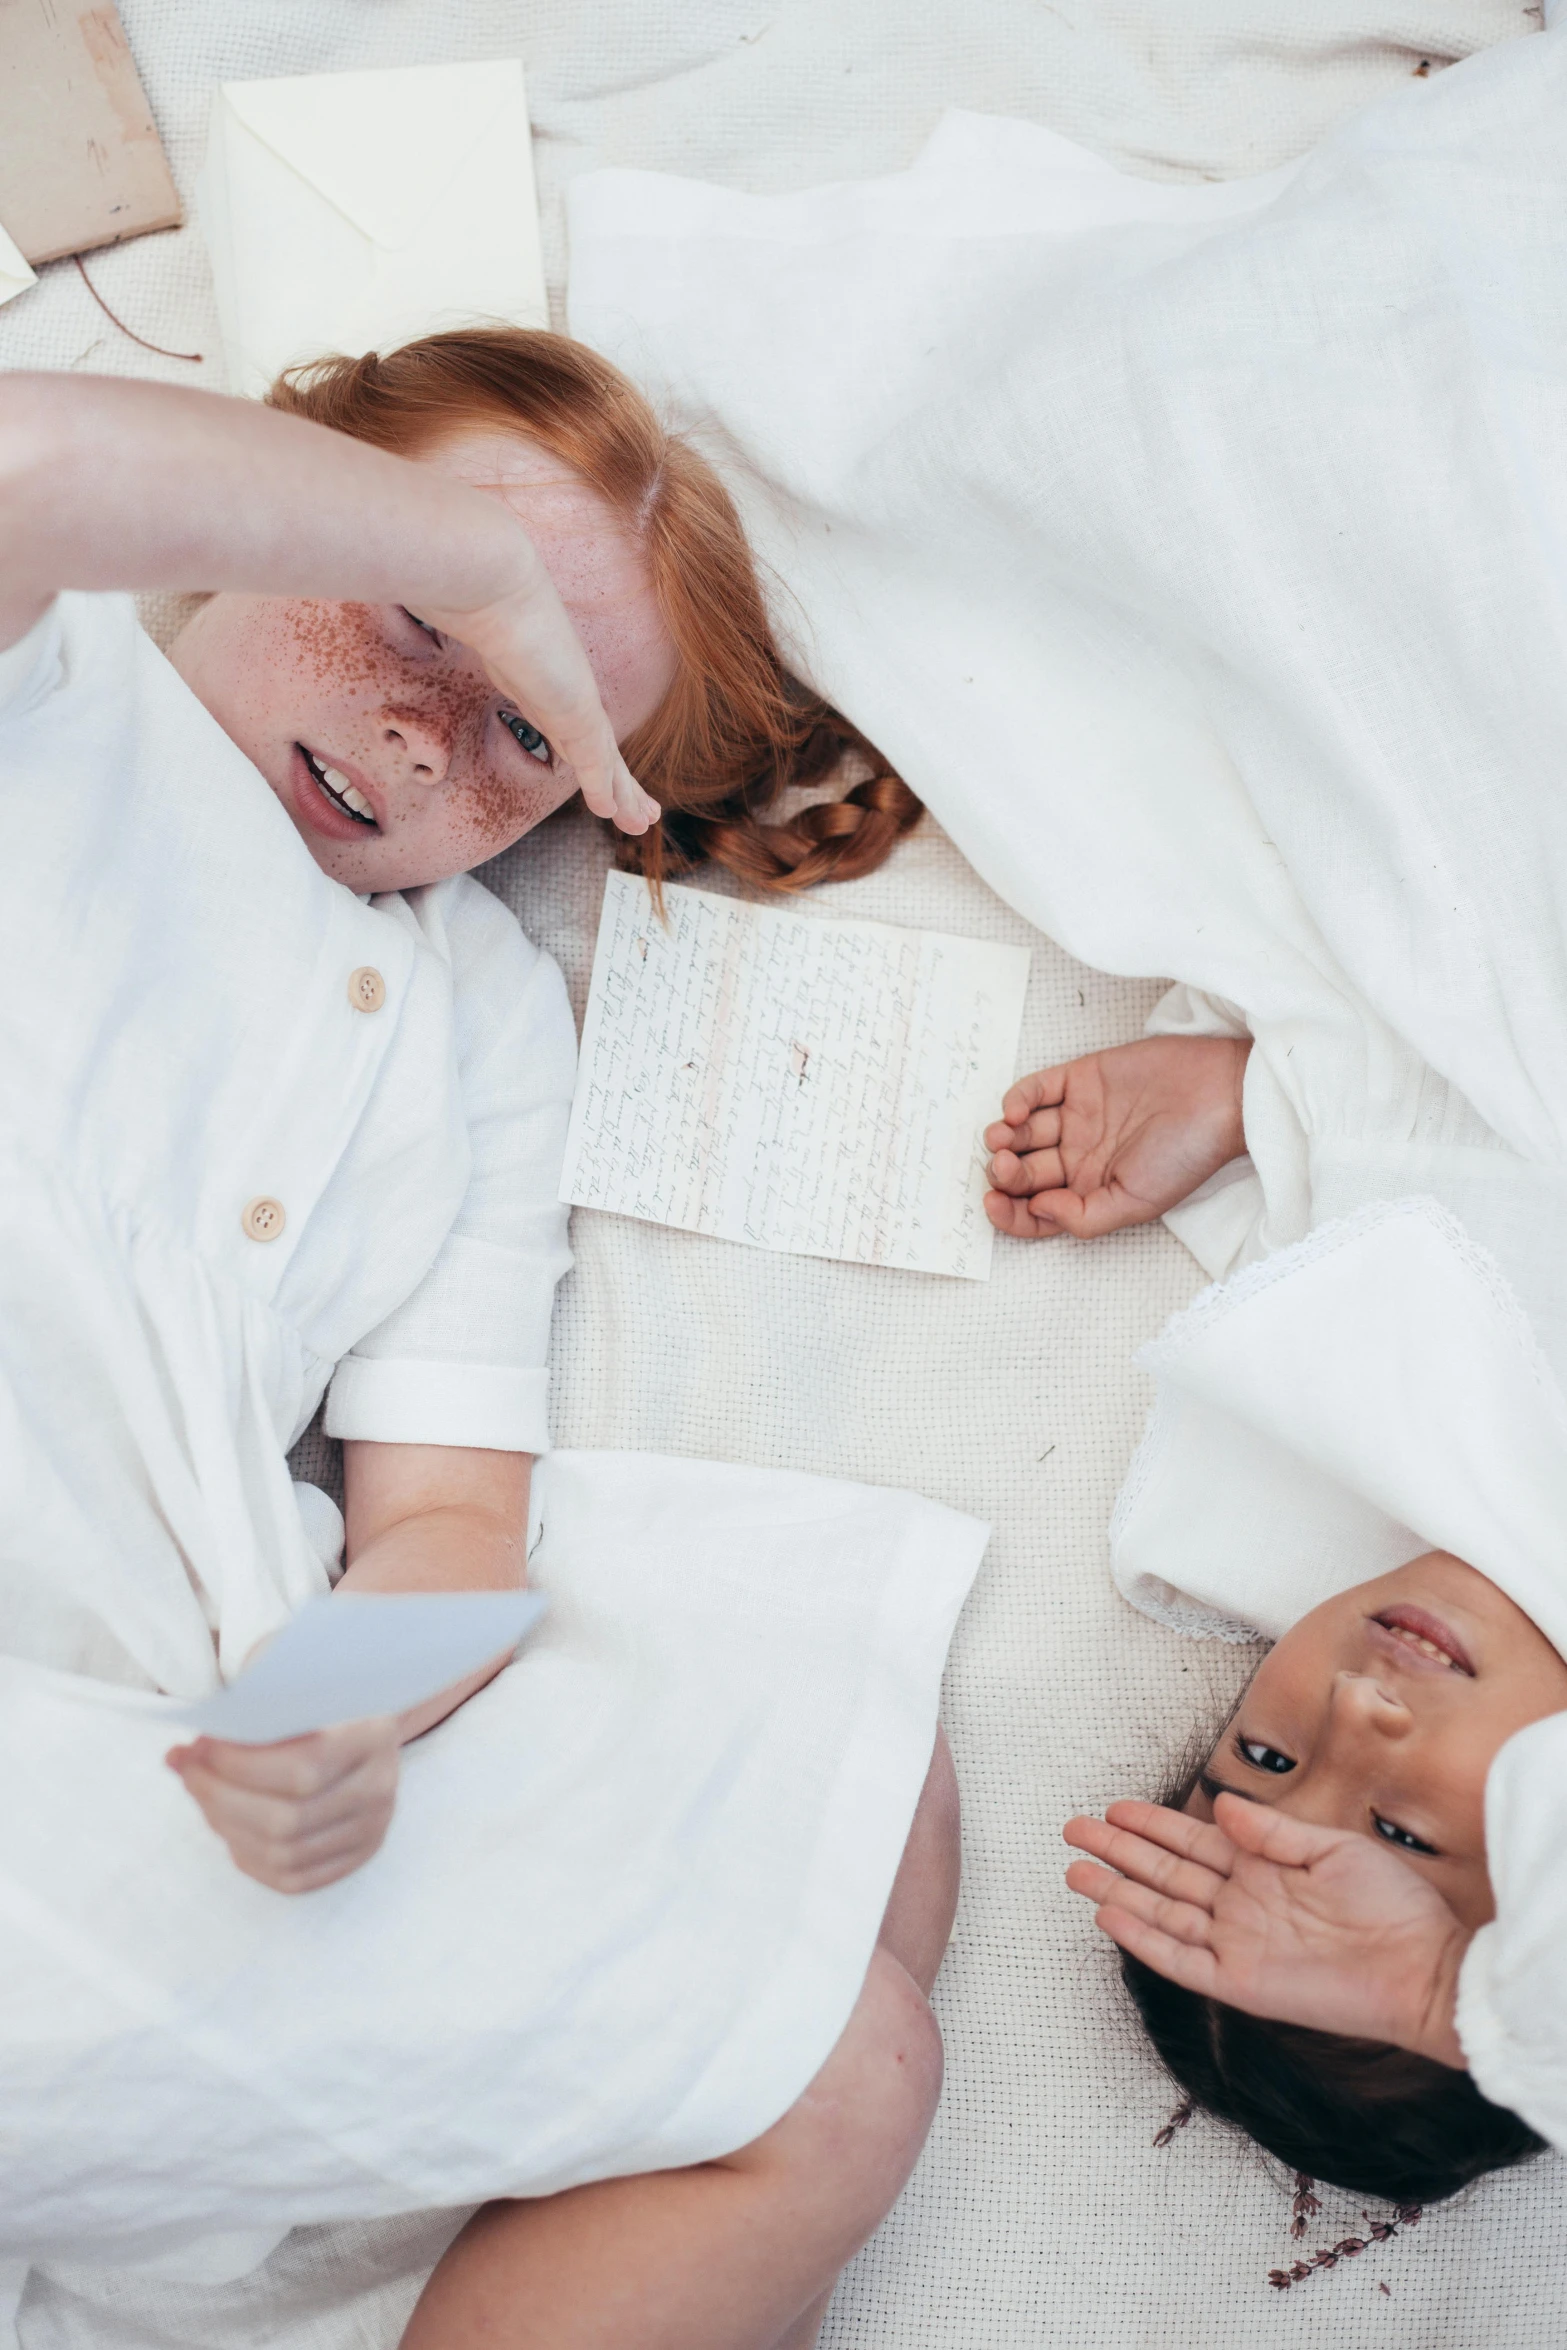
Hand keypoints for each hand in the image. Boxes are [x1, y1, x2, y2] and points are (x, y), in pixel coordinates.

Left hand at [166, 1718, 400, 1894]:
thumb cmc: (323, 1695)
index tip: (201, 1746)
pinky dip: (250, 1859)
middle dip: (221, 1798)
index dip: (239, 1766)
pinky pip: (294, 1879)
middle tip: (190, 1770)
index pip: (299, 1770)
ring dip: (227, 1827)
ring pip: (284, 1855)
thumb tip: (179, 1758)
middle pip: (286, 1821)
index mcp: (373, 1735)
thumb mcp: (297, 1686)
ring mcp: (373, 1827)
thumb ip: (245, 1714)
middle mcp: (380, 1787)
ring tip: (204, 1794)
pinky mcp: (358, 1853)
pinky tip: (229, 1826)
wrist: (369, 1716)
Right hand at [424, 557, 658, 837]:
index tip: (597, 769)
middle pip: (597, 747)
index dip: (585, 748)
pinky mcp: (577, 712)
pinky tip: (613, 812)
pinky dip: (605, 788)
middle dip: (618, 781)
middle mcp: (561, 689)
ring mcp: (573, 700)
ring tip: (644, 819)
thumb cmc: (470, 587)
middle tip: (640, 808)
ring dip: (624, 794)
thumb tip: (432, 593)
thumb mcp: (462, 614)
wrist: (489, 578)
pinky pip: (595, 762)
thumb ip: (458, 616)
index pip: (568, 721)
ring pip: (606, 760)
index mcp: (539, 675)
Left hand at [984, 1035, 1248, 1239]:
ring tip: (1002, 1140)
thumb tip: (1036, 1208)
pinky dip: (1016, 1100)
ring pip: (1021, 1132)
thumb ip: (1083, 1217)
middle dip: (1004, 1173)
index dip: (1008, 1214)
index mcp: (1090, 1192)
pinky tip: (1015, 1112)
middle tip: (1004, 1167)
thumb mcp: (1137, 1204)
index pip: (1035, 1211)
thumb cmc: (1187, 1154)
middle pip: (1022, 1171)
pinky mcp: (1079, 1080)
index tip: (993, 1205)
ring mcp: (1076, 1118)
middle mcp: (1078, 1157)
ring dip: (1001, 1138)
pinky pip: (1034, 1091)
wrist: (1220, 1094)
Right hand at [1063, 1796, 1469, 2066]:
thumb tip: (1219, 1803)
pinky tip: (1110, 1916)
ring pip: (1161, 1912)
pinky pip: (1179, 1959)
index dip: (1151, 1825)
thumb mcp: (1331, 1848)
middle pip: (1164, 1873)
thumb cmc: (1393, 1906)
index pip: (1192, 1842)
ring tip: (1074, 1872)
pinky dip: (1143, 1939)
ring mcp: (1237, 1944)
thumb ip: (1270, 1830)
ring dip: (1117, 1891)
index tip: (1112, 1809)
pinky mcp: (1241, 1982)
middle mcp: (1241, 1905)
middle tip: (1073, 1830)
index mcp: (1262, 1868)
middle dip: (1117, 1851)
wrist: (1424, 1969)